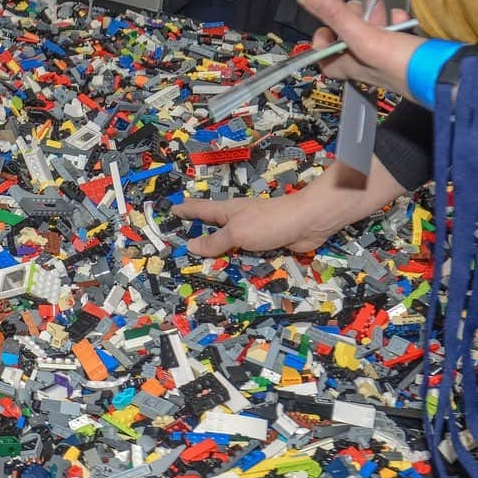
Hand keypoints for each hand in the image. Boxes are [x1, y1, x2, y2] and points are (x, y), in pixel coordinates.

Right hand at [172, 162, 395, 257]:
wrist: (306, 223)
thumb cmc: (268, 222)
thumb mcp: (237, 233)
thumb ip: (215, 241)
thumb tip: (191, 245)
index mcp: (227, 211)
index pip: (200, 209)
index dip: (185, 210)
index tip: (171, 209)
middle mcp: (238, 219)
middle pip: (214, 226)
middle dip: (200, 232)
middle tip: (183, 242)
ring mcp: (253, 231)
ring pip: (231, 242)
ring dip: (220, 250)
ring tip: (205, 261)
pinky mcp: (268, 242)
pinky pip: (247, 253)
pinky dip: (239, 259)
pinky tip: (235, 268)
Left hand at [299, 0, 422, 96]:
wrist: (446, 77)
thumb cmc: (403, 65)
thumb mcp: (365, 37)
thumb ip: (337, 17)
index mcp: (351, 66)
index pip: (325, 58)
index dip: (323, 38)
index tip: (329, 21)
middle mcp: (367, 64)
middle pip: (350, 39)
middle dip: (353, 18)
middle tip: (361, 8)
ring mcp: (389, 58)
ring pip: (373, 33)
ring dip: (376, 17)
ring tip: (381, 8)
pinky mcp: (408, 52)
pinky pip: (397, 33)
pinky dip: (397, 22)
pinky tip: (401, 17)